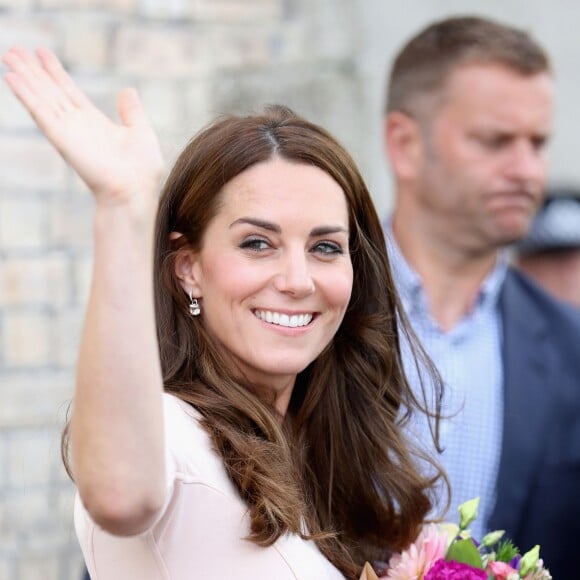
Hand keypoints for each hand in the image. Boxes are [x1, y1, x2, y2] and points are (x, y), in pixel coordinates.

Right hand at [2, 47, 164, 209]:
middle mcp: (78, 125)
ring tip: (7, 54)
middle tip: (13, 49)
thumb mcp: (140, 132)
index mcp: (95, 123)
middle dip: (33, 70)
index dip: (56, 72)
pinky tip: (11, 78)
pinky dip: (26, 95)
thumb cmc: (142, 170)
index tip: (42, 53)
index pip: (69, 92)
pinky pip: (40, 112)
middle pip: (50, 91)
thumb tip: (128, 90)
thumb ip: (132, 111)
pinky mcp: (62, 138)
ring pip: (41, 97)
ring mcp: (68, 131)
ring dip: (24, 76)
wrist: (135, 191)